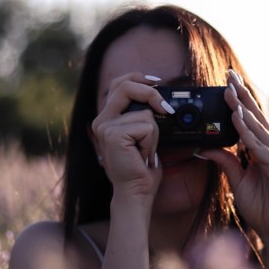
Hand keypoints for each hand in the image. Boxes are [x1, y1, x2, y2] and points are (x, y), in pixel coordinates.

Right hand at [90, 73, 172, 198]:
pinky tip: (143, 156)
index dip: (138, 77)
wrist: (136, 192)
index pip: (119, 83)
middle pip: (126, 86)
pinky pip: (146, 126)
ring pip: (144, 113)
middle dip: (152, 94)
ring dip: (154, 134)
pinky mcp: (113, 135)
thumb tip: (162, 99)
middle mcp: (102, 120)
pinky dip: (152, 142)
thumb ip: (145, 115)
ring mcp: (105, 127)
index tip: (157, 81)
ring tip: (145, 151)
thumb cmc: (142, 167)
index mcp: (108, 117)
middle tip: (166, 110)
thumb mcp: (144, 135)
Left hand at [199, 70, 268, 244]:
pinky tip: (238, 120)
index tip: (226, 82)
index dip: (239, 100)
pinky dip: (248, 132)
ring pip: (257, 127)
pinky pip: (259, 147)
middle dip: (241, 95)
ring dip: (243, 108)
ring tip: (230, 91)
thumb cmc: (261, 206)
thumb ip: (224, 161)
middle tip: (228, 74)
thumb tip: (204, 147)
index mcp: (264, 148)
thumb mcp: (236, 180)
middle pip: (255, 116)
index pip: (250, 119)